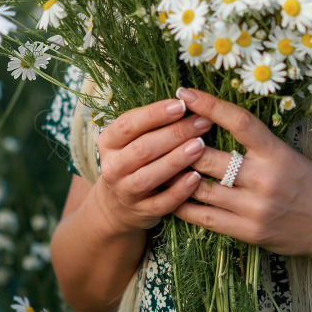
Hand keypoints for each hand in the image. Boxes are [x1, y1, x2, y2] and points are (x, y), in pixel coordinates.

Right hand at [94, 98, 211, 233]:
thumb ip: (151, 123)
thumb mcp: (131, 140)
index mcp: (108, 142)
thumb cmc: (133, 161)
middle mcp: (112, 167)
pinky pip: (162, 203)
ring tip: (200, 145)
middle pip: (143, 149)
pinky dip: (179, 191)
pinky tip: (196, 178)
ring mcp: (125, 192)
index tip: (181, 104)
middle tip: (202, 122)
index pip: (128, 124)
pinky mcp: (141, 212)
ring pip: (149, 176)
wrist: (117, 206)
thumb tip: (187, 100)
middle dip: (174, 134)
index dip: (155, 114)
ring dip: (176, 160)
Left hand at [173, 87, 311, 263]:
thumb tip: (218, 123)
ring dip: (178, 176)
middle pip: (209, 158)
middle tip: (162, 134)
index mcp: (276, 153)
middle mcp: (264, 178)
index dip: (209, 105)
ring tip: (159, 165)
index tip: (185, 92)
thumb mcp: (290, 156)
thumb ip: (257, 145)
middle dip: (182, 146)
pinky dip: (184, 206)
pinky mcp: (249, 231)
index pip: (238, 121)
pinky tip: (171, 196)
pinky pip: (206, 218)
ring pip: (202, 188)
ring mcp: (255, 207)